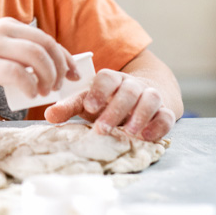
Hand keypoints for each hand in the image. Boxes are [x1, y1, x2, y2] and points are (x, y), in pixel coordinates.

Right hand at [0, 17, 78, 101]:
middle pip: (46, 46)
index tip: (74, 74)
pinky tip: (31, 94)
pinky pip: (18, 74)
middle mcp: (2, 32)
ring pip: (36, 57)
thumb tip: (44, 70)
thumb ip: (14, 53)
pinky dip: (30, 85)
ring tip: (46, 92)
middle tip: (62, 86)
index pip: (46, 39)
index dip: (64, 57)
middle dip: (60, 68)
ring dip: (48, 77)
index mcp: (8, 27)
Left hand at [45, 69, 175, 141]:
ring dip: (140, 115)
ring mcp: (151, 97)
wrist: (141, 98)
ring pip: (151, 99)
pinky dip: (159, 125)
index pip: (107, 78)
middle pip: (129, 90)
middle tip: (102, 128)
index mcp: (113, 80)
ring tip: (128, 133)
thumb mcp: (88, 102)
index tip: (89, 107)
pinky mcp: (164, 112)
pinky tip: (146, 136)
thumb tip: (49, 115)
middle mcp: (133, 85)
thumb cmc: (108, 101)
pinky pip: (167, 116)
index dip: (99, 91)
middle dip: (116, 109)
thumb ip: (70, 107)